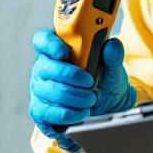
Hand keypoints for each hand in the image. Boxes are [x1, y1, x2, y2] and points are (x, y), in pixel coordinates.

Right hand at [29, 28, 135, 152]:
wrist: (106, 109)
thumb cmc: (103, 83)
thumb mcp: (112, 68)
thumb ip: (113, 55)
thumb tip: (111, 46)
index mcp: (57, 49)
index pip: (43, 40)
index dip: (49, 43)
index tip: (64, 52)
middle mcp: (44, 67)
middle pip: (44, 66)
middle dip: (70, 75)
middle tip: (90, 82)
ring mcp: (39, 89)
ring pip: (48, 90)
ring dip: (74, 96)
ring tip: (91, 99)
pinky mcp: (40, 110)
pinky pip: (47, 111)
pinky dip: (68, 113)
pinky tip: (82, 112)